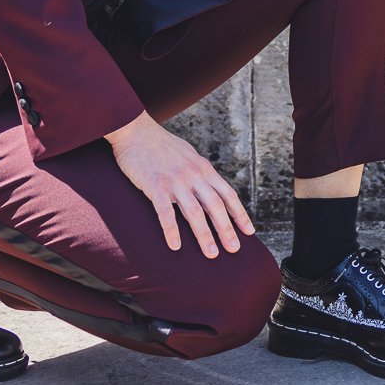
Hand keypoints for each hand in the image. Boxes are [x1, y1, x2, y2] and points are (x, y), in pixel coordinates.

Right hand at [105, 114, 255, 257]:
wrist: (135, 130)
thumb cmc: (161, 144)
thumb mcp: (188, 154)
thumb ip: (199, 171)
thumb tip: (210, 186)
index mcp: (203, 168)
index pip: (228, 194)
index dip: (239, 214)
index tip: (249, 231)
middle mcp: (194, 175)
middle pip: (215, 206)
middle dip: (227, 229)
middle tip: (234, 249)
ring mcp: (175, 180)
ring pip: (195, 212)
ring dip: (204, 235)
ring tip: (211, 254)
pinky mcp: (155, 185)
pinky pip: (165, 212)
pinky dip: (171, 230)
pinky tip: (175, 246)